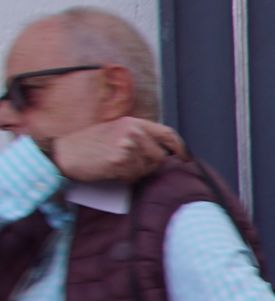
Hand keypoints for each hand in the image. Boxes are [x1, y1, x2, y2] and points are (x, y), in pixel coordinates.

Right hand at [49, 117, 185, 181]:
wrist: (63, 153)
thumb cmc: (88, 144)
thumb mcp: (115, 131)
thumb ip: (138, 137)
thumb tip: (164, 151)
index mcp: (133, 122)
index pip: (167, 134)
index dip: (180, 148)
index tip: (185, 158)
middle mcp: (132, 132)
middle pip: (160, 156)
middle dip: (150, 165)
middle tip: (131, 166)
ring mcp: (127, 146)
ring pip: (147, 168)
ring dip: (136, 172)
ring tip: (116, 165)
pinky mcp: (120, 162)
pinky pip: (133, 176)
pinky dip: (125, 177)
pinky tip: (111, 170)